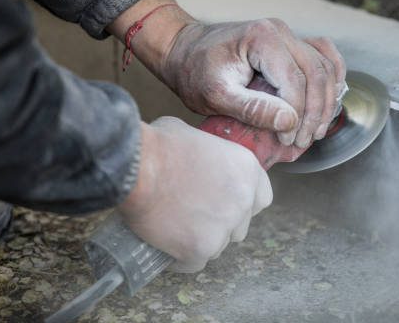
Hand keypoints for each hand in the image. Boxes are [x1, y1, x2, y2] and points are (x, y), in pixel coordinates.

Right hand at [117, 119, 271, 272]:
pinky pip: (195, 263)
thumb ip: (208, 153)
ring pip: (219, 246)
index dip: (243, 203)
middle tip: (194, 215)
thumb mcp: (194, 135)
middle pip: (240, 225)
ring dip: (202, 241)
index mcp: (246, 168)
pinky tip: (168, 248)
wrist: (137, 167)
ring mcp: (224, 226)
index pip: (261, 198)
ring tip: (176, 229)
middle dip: (221, 224)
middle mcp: (242, 199)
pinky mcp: (201, 248)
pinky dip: (182, 258)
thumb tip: (199, 158)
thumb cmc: (159, 146)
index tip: (224, 203)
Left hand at [160, 19, 346, 147]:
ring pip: (324, 66)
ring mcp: (287, 35)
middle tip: (302, 141)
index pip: (294, 80)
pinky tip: (330, 99)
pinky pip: (323, 55)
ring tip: (314, 130)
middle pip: (315, 74)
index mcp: (262, 38)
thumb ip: (252, 108)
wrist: (183, 51)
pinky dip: (332, 77)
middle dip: (314, 113)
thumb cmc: (194, 72)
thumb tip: (289, 122)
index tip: (286, 141)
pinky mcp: (289, 43)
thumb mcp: (215, 95)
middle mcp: (280, 30)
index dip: (296, 115)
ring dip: (326, 101)